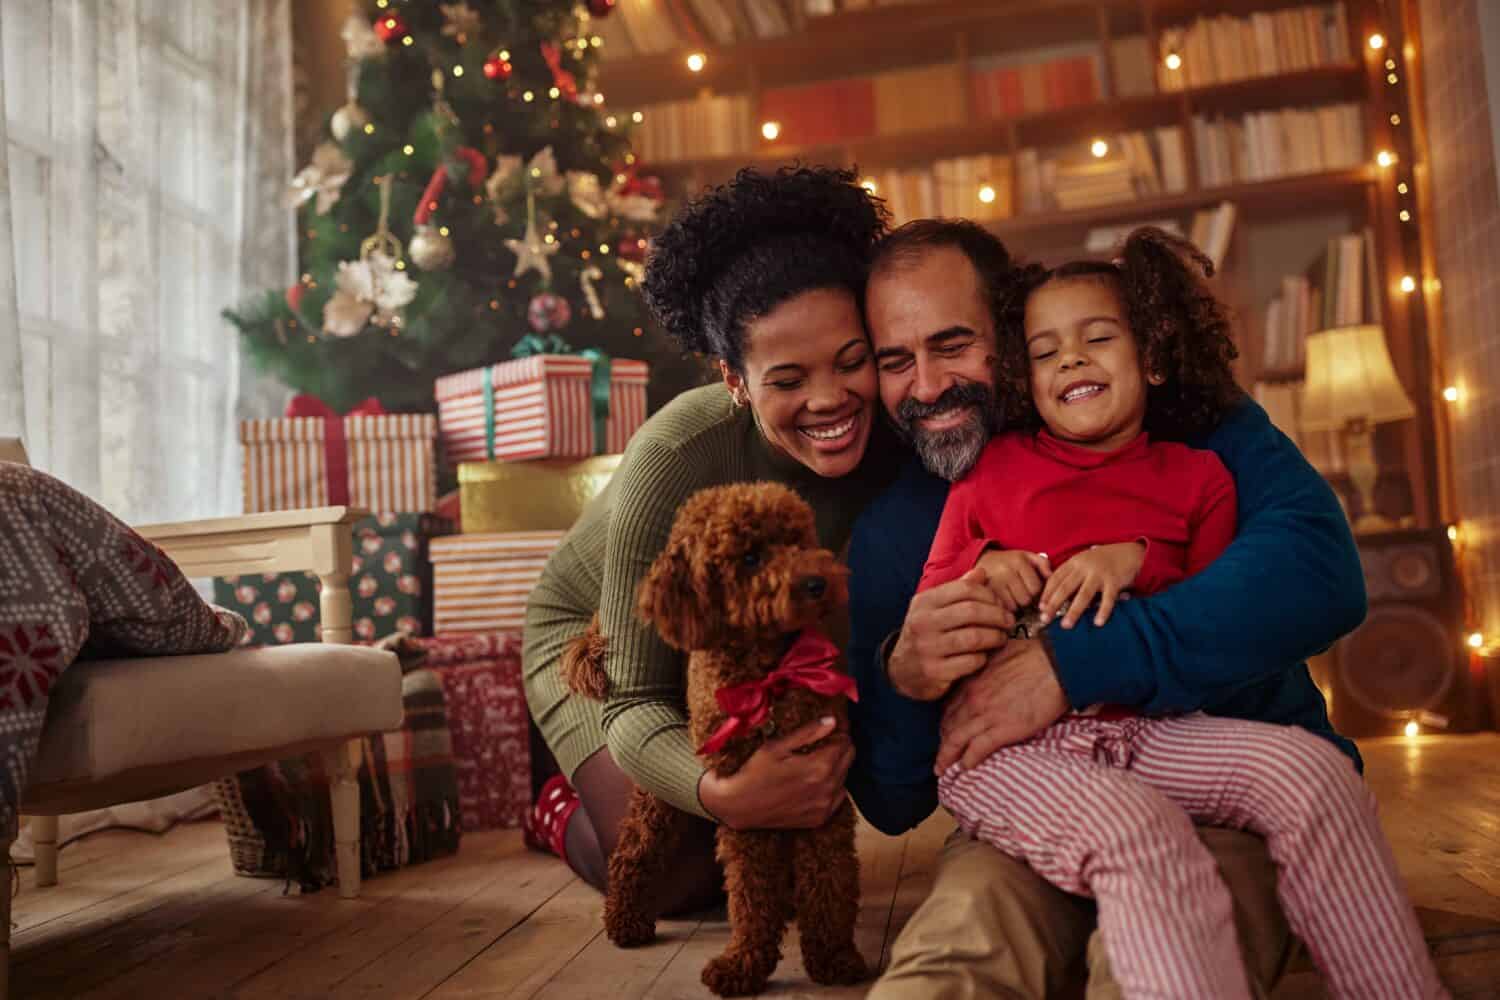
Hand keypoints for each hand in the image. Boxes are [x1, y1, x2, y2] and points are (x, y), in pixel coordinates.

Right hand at [698, 716, 853, 829]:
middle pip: (849, 758)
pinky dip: (832, 787)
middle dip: (839, 747)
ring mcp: (825, 806)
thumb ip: (808, 733)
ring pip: (845, 778)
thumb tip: (832, 721)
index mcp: (819, 766)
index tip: (830, 726)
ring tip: (816, 761)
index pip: (845, 742)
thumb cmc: (754, 771)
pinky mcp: (820, 819)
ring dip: (837, 767)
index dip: (838, 731)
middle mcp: (828, 788)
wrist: (739, 806)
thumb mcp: (777, 746)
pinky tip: (814, 781)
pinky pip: (838, 797)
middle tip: (822, 741)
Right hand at [888, 568, 1015, 701]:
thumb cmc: (927, 633)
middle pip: (971, 611)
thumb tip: (981, 573)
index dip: (989, 595)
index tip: (1000, 604)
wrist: (902, 670)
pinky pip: (971, 662)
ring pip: (974, 637)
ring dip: (995, 637)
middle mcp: (923, 622)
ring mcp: (927, 648)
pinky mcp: (934, 671)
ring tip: (1001, 638)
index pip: (965, 589)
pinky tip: (984, 655)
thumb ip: (958, 590)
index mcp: (924, 602)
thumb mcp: (935, 608)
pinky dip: (983, 658)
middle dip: (998, 615)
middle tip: (1008, 621)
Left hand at [936, 638, 1068, 772]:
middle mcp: (973, 699)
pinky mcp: (1003, 729)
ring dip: (947, 757)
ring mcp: (986, 715)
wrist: (1056, 663)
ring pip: (956, 740)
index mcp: (973, 681)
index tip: (944, 731)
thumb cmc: (1035, 655)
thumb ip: (988, 667)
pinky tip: (965, 768)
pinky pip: (977, 749)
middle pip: (948, 726)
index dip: (944, 721)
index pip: (949, 706)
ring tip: (942, 769)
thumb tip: (991, 670)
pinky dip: (968, 760)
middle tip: (941, 755)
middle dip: (942, 742)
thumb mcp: (1000, 654)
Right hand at [973, 548, 1051, 610]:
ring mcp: (993, 583)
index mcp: (1018, 562)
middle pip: (1025, 599)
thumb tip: (1050, 577)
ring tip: (1011, 596)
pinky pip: (1000, 608)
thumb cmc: (1010, 561)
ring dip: (1014, 605)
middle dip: (1025, 599)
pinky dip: (1003, 608)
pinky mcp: (984, 593)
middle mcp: (1005, 572)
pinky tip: (1002, 600)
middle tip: (1020, 593)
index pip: (1035, 588)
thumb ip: (1043, 564)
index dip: (1035, 591)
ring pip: (1013, 607)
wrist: (983, 559)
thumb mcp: (1027, 556)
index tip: (1030, 588)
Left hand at [1038, 542, 1145, 628]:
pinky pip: (1108, 598)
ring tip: (1066, 625)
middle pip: (1065, 587)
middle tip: (1045, 619)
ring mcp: (1099, 574)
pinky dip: (1103, 611)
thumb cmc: (1103, 561)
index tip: (1040, 607)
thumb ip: (1070, 574)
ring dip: (1074, 611)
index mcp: (1074, 562)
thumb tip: (1054, 595)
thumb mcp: (1083, 562)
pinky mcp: (1114, 581)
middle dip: (1053, 604)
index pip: (1056, 578)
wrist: (1129, 552)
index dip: (1047, 593)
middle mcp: (1084, 567)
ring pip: (1083, 594)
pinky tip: (1098, 623)